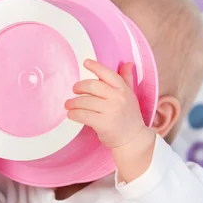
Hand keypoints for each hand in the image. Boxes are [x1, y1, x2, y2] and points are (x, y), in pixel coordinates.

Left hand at [65, 60, 155, 182]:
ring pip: (85, 101)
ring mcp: (111, 111)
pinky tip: (71, 114)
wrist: (133, 140)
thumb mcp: (130, 96)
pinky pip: (83, 115)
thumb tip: (128, 63)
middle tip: (74, 90)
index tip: (85, 62)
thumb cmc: (129, 117)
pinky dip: (74, 114)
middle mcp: (118, 98)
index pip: (108, 74)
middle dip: (79, 86)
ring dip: (73, 102)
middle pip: (92, 85)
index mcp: (124, 90)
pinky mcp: (103, 123)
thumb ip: (127, 80)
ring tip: (69, 104)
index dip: (96, 67)